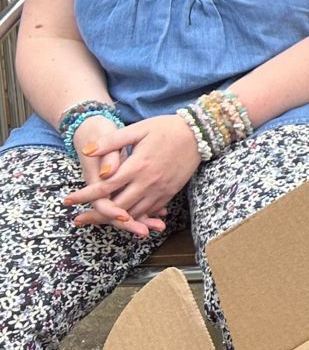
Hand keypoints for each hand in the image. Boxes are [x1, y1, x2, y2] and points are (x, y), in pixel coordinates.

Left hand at [64, 114, 197, 235]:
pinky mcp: (170, 193)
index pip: (105, 187)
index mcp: (137, 166)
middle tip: (79, 219)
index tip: (68, 200)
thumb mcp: (138, 129)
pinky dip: (136, 216)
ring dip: (115, 220)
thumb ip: (111, 141)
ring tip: (98, 221)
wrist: (199, 133)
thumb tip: (86, 151)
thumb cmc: (166, 128)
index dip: (85, 195)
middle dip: (96, 215)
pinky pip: (150, 210)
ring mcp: (160, 190)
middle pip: (117, 207)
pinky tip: (126, 217)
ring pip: (134, 213)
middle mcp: (148, 182)